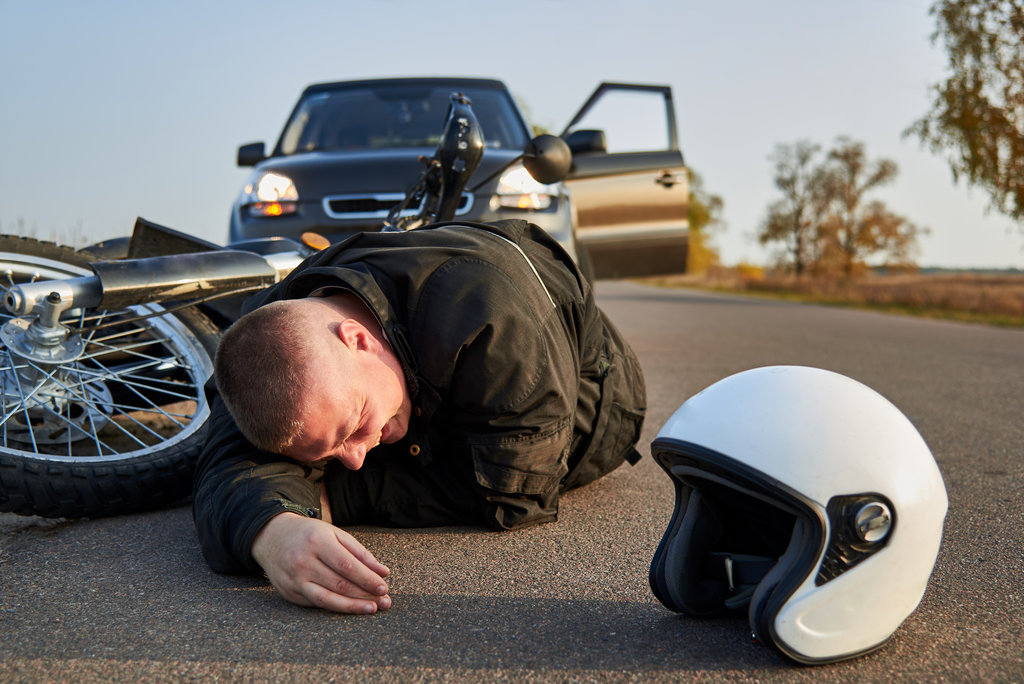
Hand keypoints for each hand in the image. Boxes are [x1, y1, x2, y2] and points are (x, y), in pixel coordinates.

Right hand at [251, 512, 390, 613]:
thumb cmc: (310, 535)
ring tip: (371, 609)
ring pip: (327, 599)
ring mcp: (293, 579)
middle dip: (364, 595)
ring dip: (352, 607)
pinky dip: (335, 606)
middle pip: (339, 584)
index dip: (367, 579)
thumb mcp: (335, 534)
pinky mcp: (288, 593)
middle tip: (384, 602)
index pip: (347, 565)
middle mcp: (302, 561)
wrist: (272, 537)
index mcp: (317, 541)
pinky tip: (350, 607)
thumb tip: (383, 572)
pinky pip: (315, 604)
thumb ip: (360, 553)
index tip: (383, 587)